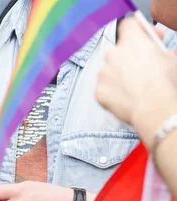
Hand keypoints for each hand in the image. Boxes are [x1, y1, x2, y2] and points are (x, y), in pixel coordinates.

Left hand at [96, 18, 176, 147]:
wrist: (153, 108)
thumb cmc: (164, 83)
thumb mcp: (171, 60)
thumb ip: (162, 53)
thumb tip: (163, 55)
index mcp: (132, 41)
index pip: (129, 24)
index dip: (139, 30)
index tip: (147, 38)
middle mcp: (113, 53)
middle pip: (118, 51)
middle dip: (129, 58)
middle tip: (142, 69)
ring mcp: (103, 72)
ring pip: (109, 70)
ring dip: (119, 75)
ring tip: (134, 87)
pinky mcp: (99, 90)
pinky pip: (105, 88)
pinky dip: (113, 92)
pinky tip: (126, 97)